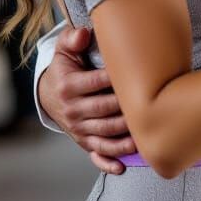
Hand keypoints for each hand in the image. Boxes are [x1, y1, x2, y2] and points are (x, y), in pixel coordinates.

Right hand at [38, 25, 136, 174]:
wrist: (50, 93)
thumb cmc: (65, 66)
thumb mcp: (64, 48)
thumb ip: (72, 38)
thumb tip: (83, 34)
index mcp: (69, 86)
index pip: (95, 83)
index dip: (115, 78)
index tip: (135, 73)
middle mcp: (73, 110)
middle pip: (103, 110)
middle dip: (125, 107)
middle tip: (149, 100)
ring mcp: (78, 128)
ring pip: (104, 134)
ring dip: (125, 135)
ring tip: (146, 131)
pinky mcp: (83, 141)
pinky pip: (96, 154)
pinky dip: (108, 162)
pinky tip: (122, 166)